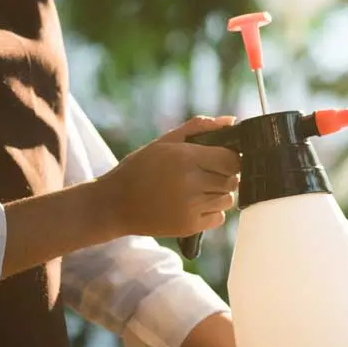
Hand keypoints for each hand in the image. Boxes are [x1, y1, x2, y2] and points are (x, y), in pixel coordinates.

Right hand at [100, 116, 240, 237]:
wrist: (115, 204)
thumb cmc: (140, 168)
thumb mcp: (164, 142)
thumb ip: (199, 127)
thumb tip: (231, 120)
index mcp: (185, 158)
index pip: (232, 160)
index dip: (230, 158)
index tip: (221, 158)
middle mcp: (190, 183)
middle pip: (232, 180)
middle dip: (225, 175)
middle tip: (207, 173)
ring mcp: (191, 207)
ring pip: (228, 199)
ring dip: (219, 193)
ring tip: (198, 189)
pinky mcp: (190, 227)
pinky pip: (219, 217)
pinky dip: (212, 211)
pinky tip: (194, 204)